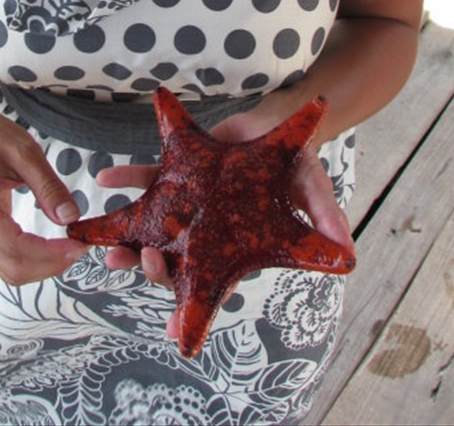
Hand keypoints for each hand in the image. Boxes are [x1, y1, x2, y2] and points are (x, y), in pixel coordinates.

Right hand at [0, 108, 86, 284]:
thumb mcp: (25, 153)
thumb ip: (48, 187)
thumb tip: (70, 217)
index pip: (15, 246)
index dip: (50, 253)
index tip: (79, 244)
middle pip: (12, 267)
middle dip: (50, 264)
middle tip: (81, 247)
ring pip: (10, 269)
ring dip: (43, 266)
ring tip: (71, 247)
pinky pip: (8, 258)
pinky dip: (33, 259)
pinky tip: (54, 246)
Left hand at [94, 101, 354, 338]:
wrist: (274, 123)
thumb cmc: (296, 162)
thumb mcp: (312, 187)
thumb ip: (324, 216)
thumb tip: (349, 255)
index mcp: (237, 243)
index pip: (213, 283)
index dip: (194, 308)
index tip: (171, 330)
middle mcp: (207, 230)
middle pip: (175, 261)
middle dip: (152, 270)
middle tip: (139, 264)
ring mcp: (189, 204)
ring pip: (153, 227)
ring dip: (128, 238)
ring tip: (108, 249)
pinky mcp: (178, 173)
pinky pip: (147, 179)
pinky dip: (126, 179)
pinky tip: (104, 177)